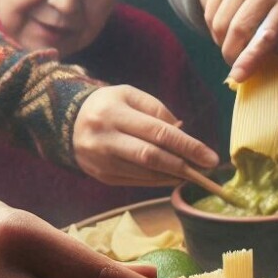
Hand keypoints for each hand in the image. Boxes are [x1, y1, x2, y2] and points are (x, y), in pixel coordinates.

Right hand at [73, 85, 218, 185]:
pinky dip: (159, 180)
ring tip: (195, 172)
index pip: (158, 133)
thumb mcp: (131, 95)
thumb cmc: (109, 105)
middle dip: (184, 165)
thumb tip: (184, 134)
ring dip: (174, 175)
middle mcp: (103, 138)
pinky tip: (174, 176)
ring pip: (145, 173)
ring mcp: (100, 160)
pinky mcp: (101, 176)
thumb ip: (159, 112)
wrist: (66, 121)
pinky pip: (137, 181)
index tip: (211, 158)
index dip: (188, 146)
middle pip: (151, 157)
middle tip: (208, 170)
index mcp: (113, 113)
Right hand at [197, 0, 277, 83]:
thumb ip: (265, 50)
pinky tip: (224, 27)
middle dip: (232, 54)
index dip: (251, 58)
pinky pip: (210, 14)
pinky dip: (213, 29)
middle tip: (234, 64)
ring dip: (221, 42)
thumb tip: (241, 74)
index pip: (267, 36)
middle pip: (239, 30)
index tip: (237, 76)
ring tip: (231, 42)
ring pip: (220, 24)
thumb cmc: (270, 13)